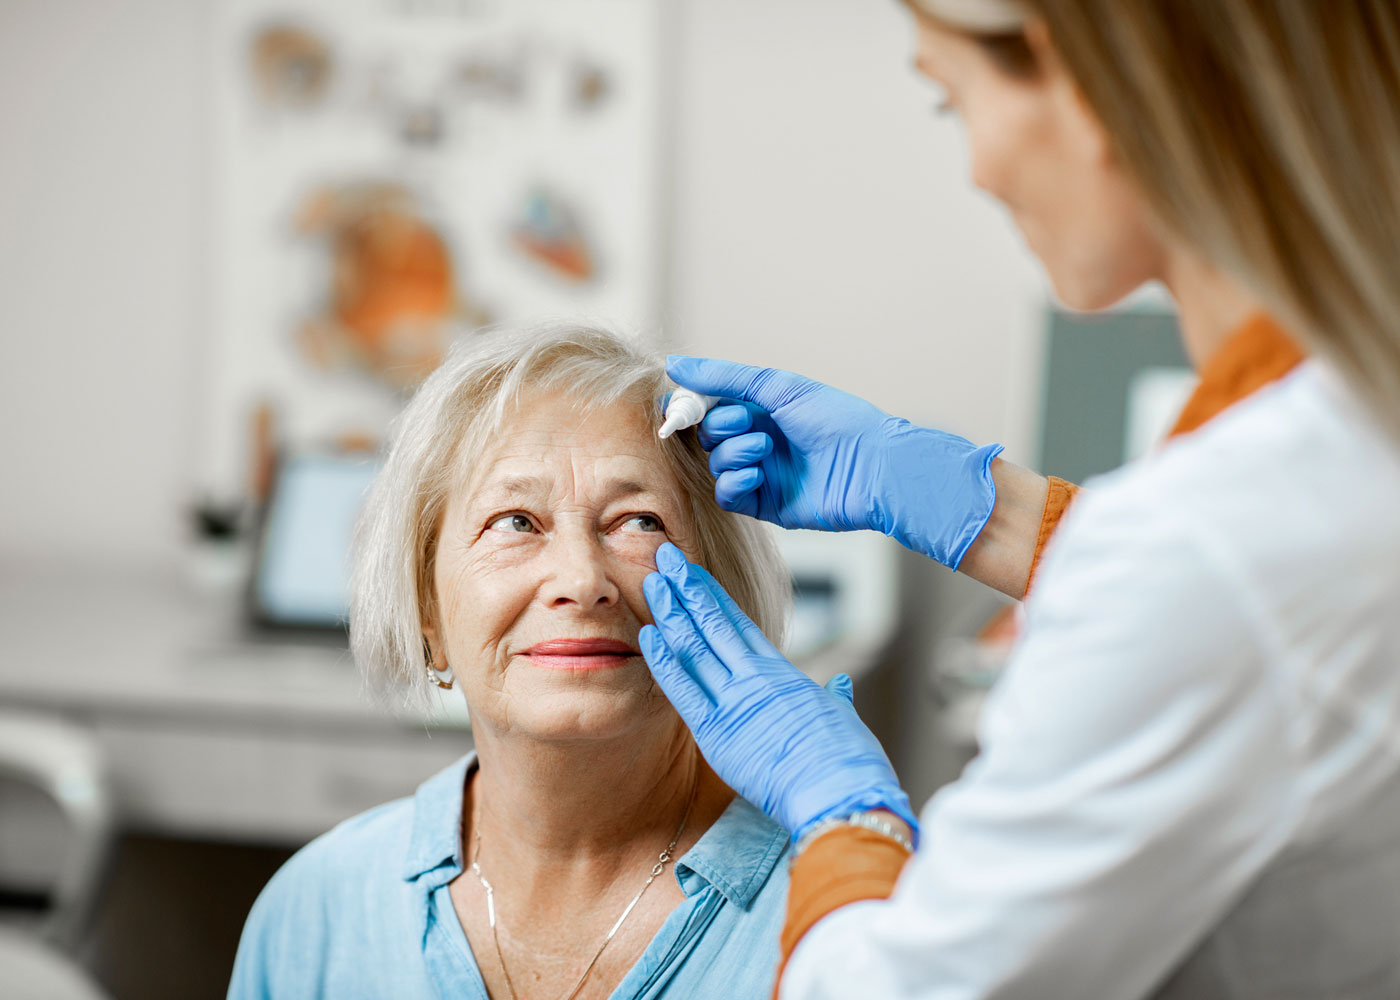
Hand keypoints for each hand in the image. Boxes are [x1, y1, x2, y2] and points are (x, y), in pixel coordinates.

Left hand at [640, 542, 916, 840]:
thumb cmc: (849, 764)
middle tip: (662, 557)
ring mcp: (736, 702)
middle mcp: (756, 679)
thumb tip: (840, 684)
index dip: (710, 594)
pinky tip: (649, 635)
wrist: (842, 795)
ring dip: (670, 613)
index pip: (738, 623)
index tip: (691, 572)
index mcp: (783, 675)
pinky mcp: (719, 733)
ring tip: (651, 582)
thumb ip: (836, 697)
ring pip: (696, 647)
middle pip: (712, 623)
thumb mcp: (844, 720)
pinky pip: (684, 691)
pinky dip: (665, 662)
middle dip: (685, 588)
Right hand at [666, 355, 1003, 569]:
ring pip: (717, 466)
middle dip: (721, 429)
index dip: (695, 408)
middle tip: (748, 423)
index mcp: (762, 409)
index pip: (710, 408)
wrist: (871, 465)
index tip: (684, 407)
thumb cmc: (834, 419)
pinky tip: (756, 474)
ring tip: (764, 448)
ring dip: (733, 454)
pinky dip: (734, 483)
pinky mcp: (767, 505)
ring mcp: (762, 474)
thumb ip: (723, 377)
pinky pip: (729, 496)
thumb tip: (673, 364)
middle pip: (709, 438)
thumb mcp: (776, 386)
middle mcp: (759, 440)